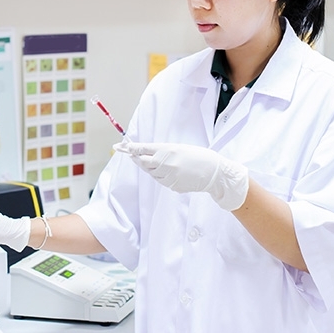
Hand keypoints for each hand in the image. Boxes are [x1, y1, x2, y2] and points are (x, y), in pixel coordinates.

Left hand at [117, 142, 249, 210]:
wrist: (214, 173)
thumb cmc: (198, 156)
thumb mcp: (179, 148)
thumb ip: (162, 151)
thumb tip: (147, 154)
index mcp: (167, 150)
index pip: (142, 149)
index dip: (129, 148)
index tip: (119, 146)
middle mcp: (164, 164)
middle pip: (142, 162)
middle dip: (136, 158)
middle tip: (131, 154)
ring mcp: (167, 176)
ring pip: (150, 172)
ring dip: (149, 167)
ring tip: (160, 162)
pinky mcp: (171, 186)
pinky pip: (160, 180)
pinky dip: (160, 175)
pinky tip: (169, 171)